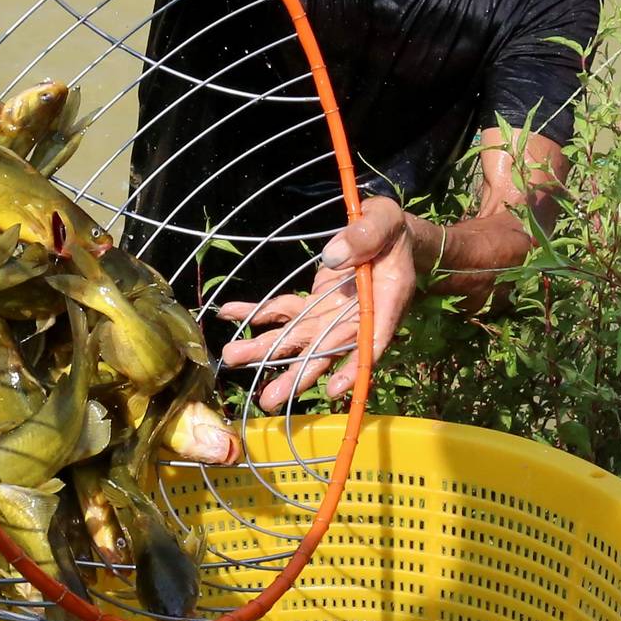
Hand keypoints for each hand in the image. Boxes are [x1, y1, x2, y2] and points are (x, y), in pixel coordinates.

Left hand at [218, 196, 419, 412]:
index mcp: (383, 303)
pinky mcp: (315, 305)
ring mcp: (332, 316)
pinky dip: (256, 313)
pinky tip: (230, 313)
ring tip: (233, 359)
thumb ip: (365, 236)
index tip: (333, 389)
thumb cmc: (390, 229)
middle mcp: (355, 319)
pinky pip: (283, 312)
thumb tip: (332, 258)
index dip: (353, 367)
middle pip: (326, 351)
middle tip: (270, 398)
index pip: (371, 341)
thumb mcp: (385, 222)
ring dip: (266, 351)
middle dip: (296, 375)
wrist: (384, 235)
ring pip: (299, 339)